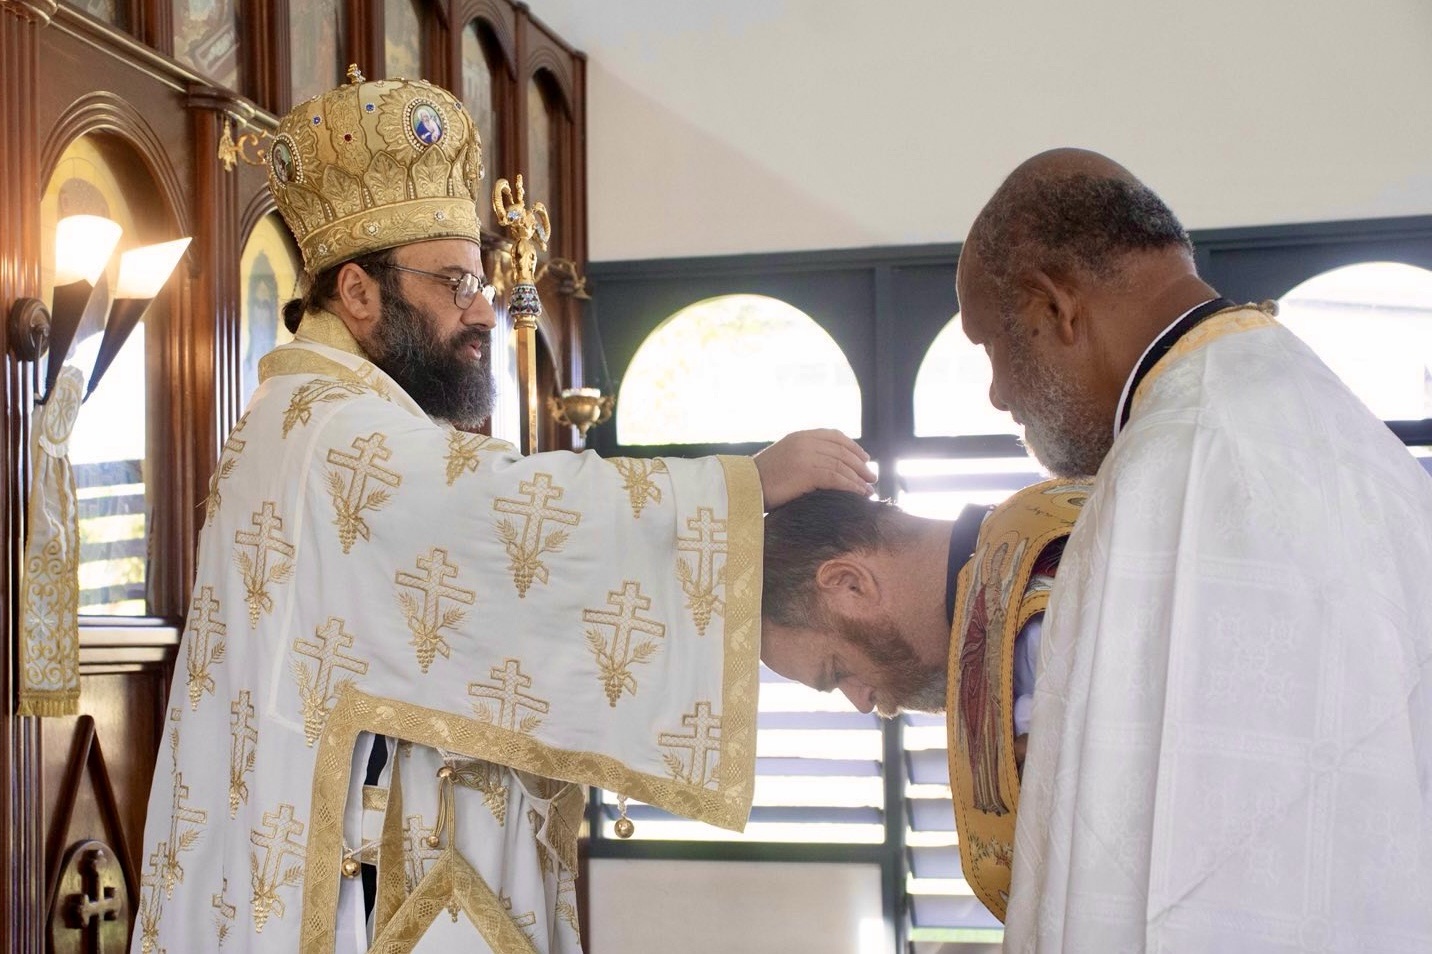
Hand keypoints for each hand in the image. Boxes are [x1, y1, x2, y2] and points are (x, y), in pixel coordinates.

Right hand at [753, 429, 875, 509]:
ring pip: (842, 465)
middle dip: (860, 464)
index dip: (853, 447)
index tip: (864, 458)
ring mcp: (806, 455)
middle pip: (842, 450)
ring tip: (868, 491)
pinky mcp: (807, 472)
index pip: (833, 436)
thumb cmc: (758, 481)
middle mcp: (804, 442)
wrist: (740, 488)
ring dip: (859, 479)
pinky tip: (859, 495)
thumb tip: (824, 469)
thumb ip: (801, 457)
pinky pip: (837, 478)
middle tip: (871, 477)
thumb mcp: (781, 460)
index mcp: (799, 436)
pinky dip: (852, 487)